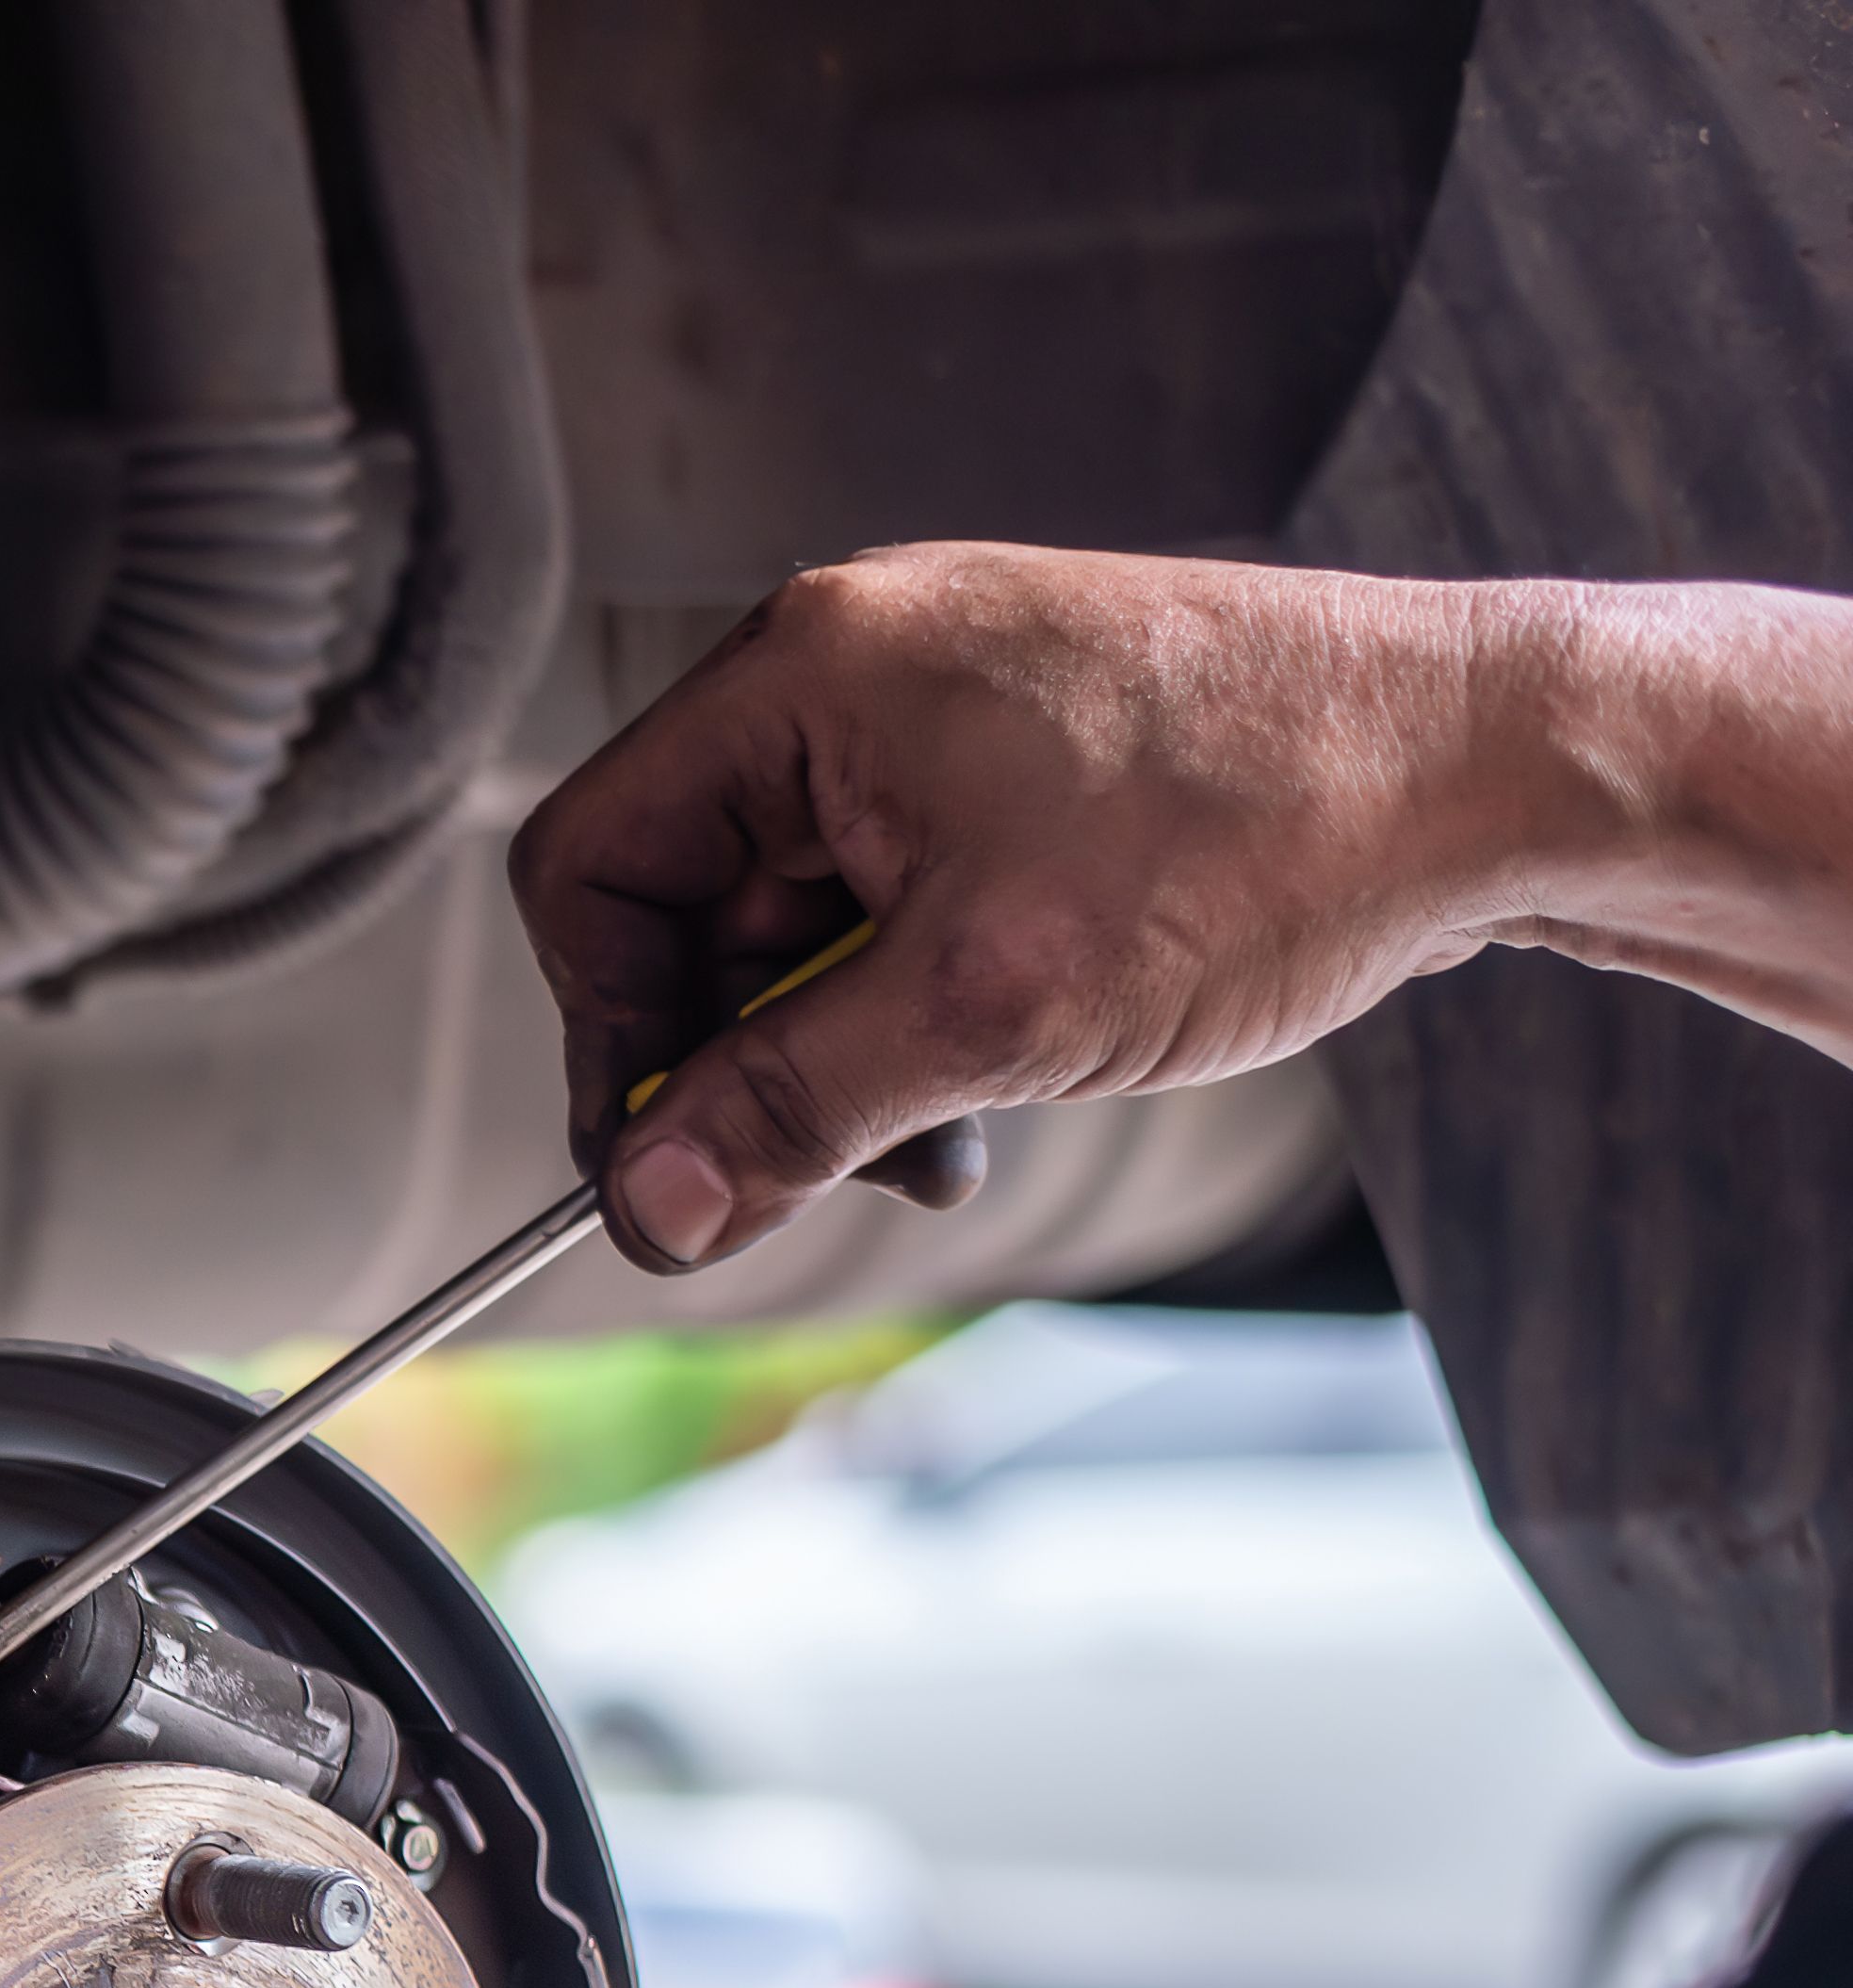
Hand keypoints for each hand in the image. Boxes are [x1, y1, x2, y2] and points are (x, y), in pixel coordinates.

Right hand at [513, 543, 1546, 1268]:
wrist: (1512, 761)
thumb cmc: (1280, 822)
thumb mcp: (993, 1009)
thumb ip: (789, 1110)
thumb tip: (647, 1205)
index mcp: (807, 671)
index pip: (591, 868)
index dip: (615, 1033)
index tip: (685, 1156)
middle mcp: (856, 665)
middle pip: (691, 906)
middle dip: (757, 1057)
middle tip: (849, 1164)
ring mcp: (942, 708)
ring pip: (801, 923)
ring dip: (851, 1050)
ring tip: (960, 1120)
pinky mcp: (1019, 760)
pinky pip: (898, 903)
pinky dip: (929, 1004)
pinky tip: (1016, 1054)